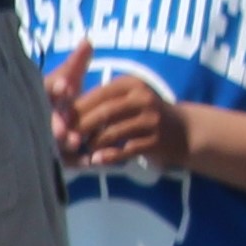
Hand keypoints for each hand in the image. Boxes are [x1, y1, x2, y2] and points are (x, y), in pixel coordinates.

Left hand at [61, 71, 188, 174]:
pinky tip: (97, 160)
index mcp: (132, 84)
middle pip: (105, 112)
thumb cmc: (146, 114)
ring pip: (114, 132)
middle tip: (65, 138)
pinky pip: (126, 149)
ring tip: (81, 150)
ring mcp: (151, 120)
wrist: (184, 131)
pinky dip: (109, 156)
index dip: (78, 107)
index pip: (100, 94)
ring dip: (94, 143)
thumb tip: (68, 113)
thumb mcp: (129, 98)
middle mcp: (143, 98)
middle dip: (82, 126)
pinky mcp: (156, 140)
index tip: (61, 120)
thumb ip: (104, 102)